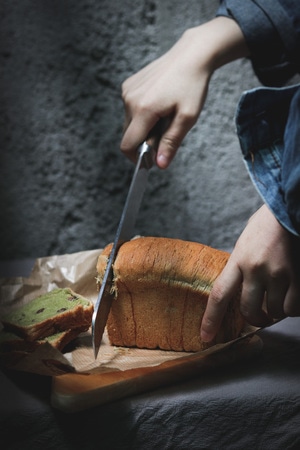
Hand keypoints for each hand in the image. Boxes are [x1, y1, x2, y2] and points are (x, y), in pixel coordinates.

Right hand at [121, 17, 248, 168]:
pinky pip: (130, 109)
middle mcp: (130, 100)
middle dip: (144, 141)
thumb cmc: (192, 85)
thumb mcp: (187, 118)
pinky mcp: (128, 85)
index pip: (128, 145)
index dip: (137, 158)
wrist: (191, 55)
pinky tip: (159, 104)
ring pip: (129, 123)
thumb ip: (171, 142)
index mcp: (143, 110)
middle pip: (128, 135)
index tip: (150, 161)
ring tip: (164, 115)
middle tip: (165, 133)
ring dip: (144, 127)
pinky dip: (142, 114)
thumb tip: (160, 165)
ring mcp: (127, 91)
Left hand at [201, 204, 299, 341]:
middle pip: (248, 310)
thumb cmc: (266, 225)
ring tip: (278, 301)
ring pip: (274, 311)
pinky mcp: (297, 276)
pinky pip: (293, 307)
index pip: (219, 295)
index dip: (211, 320)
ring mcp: (279, 273)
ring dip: (275, 313)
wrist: (288, 210)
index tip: (206, 337)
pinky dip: (292, 309)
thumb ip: (239, 266)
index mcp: (238, 259)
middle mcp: (256, 269)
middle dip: (253, 320)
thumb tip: (237, 288)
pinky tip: (291, 298)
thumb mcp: (244, 244)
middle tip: (258, 318)